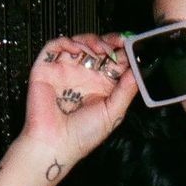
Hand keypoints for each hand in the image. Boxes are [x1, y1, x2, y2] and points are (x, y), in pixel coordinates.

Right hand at [21, 32, 137, 164]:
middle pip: (98, 48)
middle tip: (117, 43)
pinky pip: (55, 47)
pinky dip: (66, 42)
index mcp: (101, 86)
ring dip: (91, 40)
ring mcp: (65, 71)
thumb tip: (139, 70)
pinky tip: (78, 49)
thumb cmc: (81, 136)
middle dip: (109, 42)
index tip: (131, 45)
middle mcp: (84, 77)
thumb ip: (127, 90)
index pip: (114, 62)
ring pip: (79, 44)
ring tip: (99, 49)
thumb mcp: (113, 112)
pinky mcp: (46, 69)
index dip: (123, 52)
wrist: (54, 144)